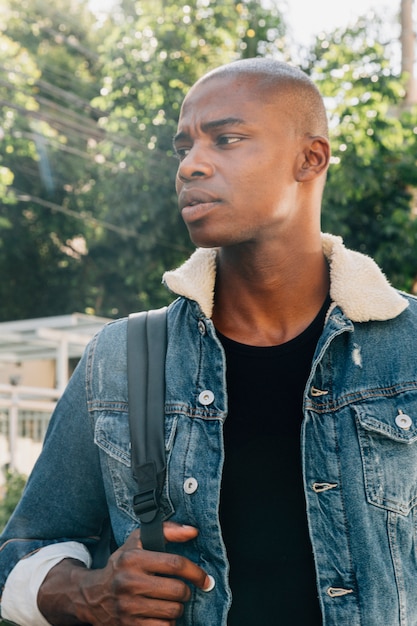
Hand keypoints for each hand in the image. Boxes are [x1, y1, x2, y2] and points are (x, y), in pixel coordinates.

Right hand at [38, 522, 212, 624]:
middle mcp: (129, 582)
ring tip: (169, 600)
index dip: (195, 572)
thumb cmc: (122, 564)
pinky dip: (167, 622)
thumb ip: (167, 531)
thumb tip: (193, 531)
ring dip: (177, 607)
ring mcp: (128, 607)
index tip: (204, 578)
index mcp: (133, 558)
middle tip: (182, 589)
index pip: (175, 564)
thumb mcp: (138, 541)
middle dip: (186, 591)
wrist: (93, 596)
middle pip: (178, 590)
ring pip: (173, 611)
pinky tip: (160, 613)